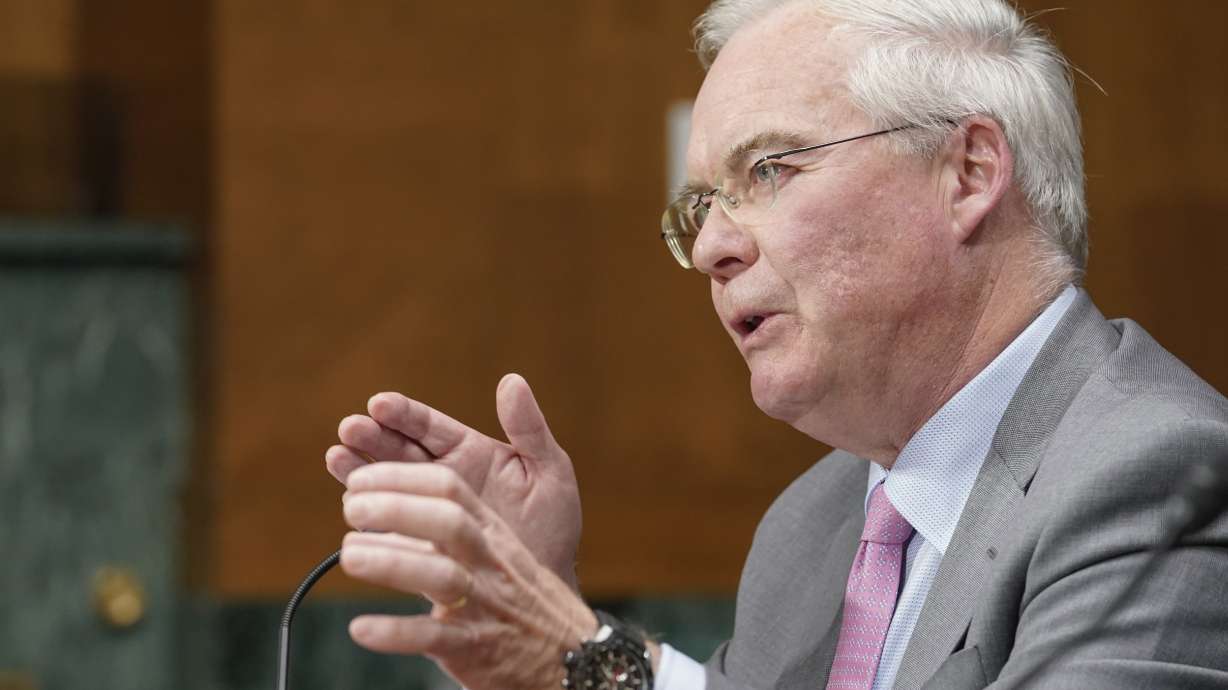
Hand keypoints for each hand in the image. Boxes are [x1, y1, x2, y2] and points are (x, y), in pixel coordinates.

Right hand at [326, 374, 582, 587]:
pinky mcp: (417, 542)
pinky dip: (364, 511)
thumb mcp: (550, 473)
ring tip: (337, 457)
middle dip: (373, 436)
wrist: (547, 583)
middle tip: (350, 428)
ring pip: (384, 481)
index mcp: (471, 451)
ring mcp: (426, 508)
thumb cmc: (552, 527)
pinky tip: (348, 502)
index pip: (429, 426)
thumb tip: (512, 380)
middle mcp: (442, 475)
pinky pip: (385, 524)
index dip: (403, 414)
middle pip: (398, 449)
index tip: (379, 403)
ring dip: (358, 468)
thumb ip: (530, 429)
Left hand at [340, 462, 597, 689]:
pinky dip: (396, 631)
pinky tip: (362, 627)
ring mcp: (484, 603)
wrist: (569, 655)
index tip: (359, 479)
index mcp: (491, 531)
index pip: (449, 488)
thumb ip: (450, 522)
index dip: (401, 477)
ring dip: (392, 562)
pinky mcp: (475, 648)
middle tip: (351, 508)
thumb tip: (385, 504)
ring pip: (441, 575)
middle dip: (397, 508)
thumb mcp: (497, 547)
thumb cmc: (520, 597)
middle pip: (448, 521)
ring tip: (349, 556)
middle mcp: (488, 561)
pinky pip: (434, 637)